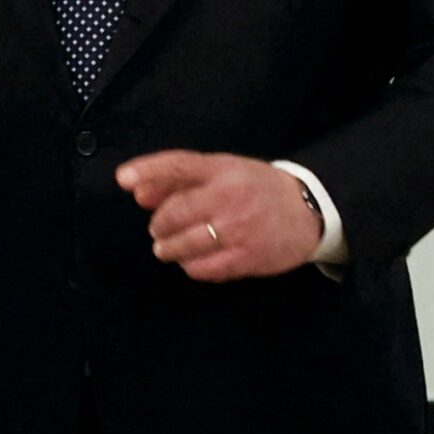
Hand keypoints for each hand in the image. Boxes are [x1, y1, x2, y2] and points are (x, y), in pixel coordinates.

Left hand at [117, 151, 319, 281]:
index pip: (178, 165)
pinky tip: (193, 260)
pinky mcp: (247, 257)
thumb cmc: (258, 188)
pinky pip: (202, 268)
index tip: (122, 179)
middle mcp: (229, 196)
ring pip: (184, 244)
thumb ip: (180, 181)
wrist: (311, 209)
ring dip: (168, 249)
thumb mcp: (225, 172)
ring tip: (168, 248)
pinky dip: (190, 266)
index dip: (147, 170)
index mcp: (223, 169)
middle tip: (158, 230)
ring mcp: (238, 228)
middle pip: (174, 213)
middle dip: (158, 225)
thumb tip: (137, 193)